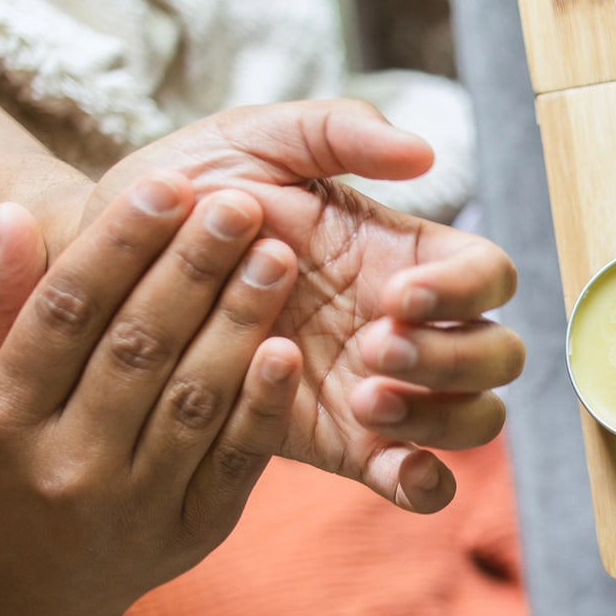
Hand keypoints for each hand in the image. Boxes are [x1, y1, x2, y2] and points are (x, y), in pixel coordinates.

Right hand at [0, 173, 302, 615]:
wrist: (18, 602)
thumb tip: (13, 216)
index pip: (67, 312)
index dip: (119, 244)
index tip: (167, 184)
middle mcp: (64, 464)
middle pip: (138, 348)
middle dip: (193, 270)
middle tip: (242, 204)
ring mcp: (133, 506)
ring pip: (193, 400)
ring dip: (238, 323)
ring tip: (276, 256)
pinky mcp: (192, 533)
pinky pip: (234, 462)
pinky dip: (261, 407)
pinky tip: (287, 350)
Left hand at [76, 100, 524, 512]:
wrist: (118, 275)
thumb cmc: (192, 199)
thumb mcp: (254, 143)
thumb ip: (336, 130)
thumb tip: (425, 153)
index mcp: (404, 257)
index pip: (489, 275)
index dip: (465, 290)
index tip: (396, 296)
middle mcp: (408, 326)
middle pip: (498, 354)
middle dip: (452, 357)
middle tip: (373, 348)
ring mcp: (384, 389)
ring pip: (474, 419)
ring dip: (440, 415)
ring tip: (363, 400)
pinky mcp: (345, 445)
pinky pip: (416, 480)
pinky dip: (425, 485)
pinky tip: (398, 470)